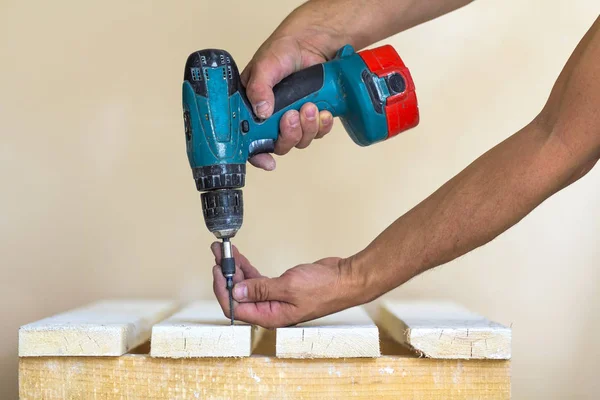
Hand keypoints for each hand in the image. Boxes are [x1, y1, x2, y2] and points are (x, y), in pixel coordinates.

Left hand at [210, 242, 365, 327]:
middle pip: (238, 295)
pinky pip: (257, 280)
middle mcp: (269, 310)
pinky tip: (241, 258)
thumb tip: (235, 292)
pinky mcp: (280, 288)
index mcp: (270, 316)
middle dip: (225, 274)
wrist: (345, 280)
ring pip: (246, 286)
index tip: (217, 269)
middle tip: (218, 253)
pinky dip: (247, 269)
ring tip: (224, 251)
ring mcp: (274, 299)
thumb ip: (260, 290)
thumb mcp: (289, 287)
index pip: (235, 307)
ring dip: (235, 269)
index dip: (222, 289)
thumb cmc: (325, 288)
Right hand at [243, 33, 341, 170]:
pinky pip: (318, 132)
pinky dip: (322, 125)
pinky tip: (323, 112)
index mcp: (252, 109)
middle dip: (288, 135)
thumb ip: (259, 87)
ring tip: (310, 107)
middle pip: (278, 145)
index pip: (249, 141)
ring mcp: (293, 119)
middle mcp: (271, 119)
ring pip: (300, 141)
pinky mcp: (312, 118)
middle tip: (292, 116)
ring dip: (306, 128)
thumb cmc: (283, 51)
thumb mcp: (265, 65)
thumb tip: (261, 112)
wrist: (313, 43)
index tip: (268, 161)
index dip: (257, 155)